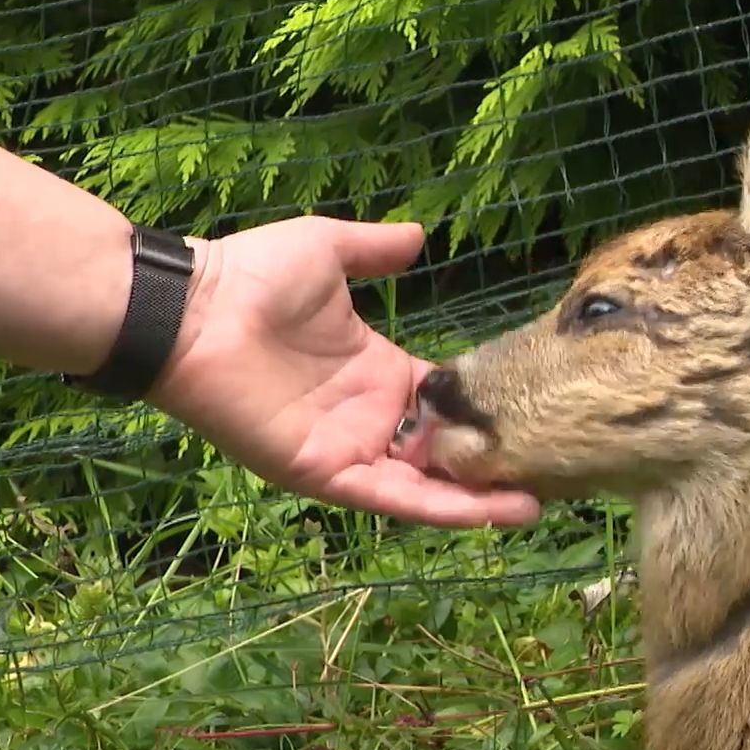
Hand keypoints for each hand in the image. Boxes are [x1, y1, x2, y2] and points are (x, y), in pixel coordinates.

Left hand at [146, 216, 539, 528]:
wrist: (192, 311)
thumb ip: (375, 249)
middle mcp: (369, 416)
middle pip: (445, 449)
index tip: (538, 412)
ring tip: (541, 502)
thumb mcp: (329, 250)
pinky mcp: (330, 472)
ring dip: (482, 498)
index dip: (486, 409)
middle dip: (494, 461)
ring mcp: (351, 448)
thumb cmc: (250, 275)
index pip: (444, 400)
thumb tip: (420, 236)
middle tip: (557, 468)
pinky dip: (446, 509)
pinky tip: (497, 512)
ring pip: (429, 484)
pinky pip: (397, 498)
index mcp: (375, 370)